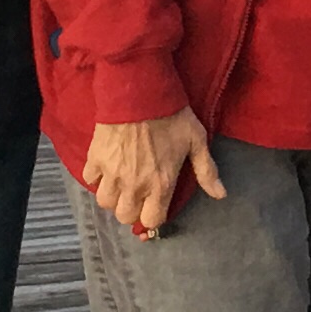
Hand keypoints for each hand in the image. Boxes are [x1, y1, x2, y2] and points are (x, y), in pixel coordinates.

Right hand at [86, 109, 225, 238]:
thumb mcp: (196, 141)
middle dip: (132, 209)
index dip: (154, 215)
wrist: (140, 91)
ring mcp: (112, 172)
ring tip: (120, 184)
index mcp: (161, 184)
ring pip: (105, 203)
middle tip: (137, 194)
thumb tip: (220, 195)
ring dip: (113, 196)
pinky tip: (106, 167)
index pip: (152, 220)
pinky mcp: (95, 158)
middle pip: (125, 217)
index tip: (155, 204)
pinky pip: (90, 179)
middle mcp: (134, 185)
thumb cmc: (172, 116)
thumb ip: (206, 171)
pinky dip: (96, 177)